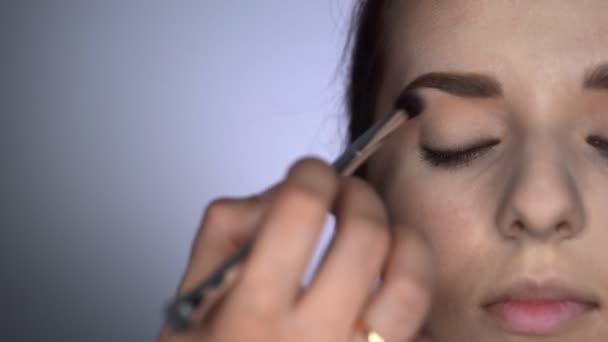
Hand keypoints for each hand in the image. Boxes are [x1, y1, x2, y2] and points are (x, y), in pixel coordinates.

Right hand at [158, 157, 434, 341]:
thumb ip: (228, 228)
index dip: (311, 173)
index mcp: (253, 312)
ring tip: (383, 232)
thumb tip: (284, 193)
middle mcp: (311, 340)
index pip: (299, 209)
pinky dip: (407, 289)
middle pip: (365, 235)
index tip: (311, 173)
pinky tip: (386, 282)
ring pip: (411, 283)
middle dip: (358, 195)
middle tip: (345, 194)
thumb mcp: (191, 297)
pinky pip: (417, 327)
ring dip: (403, 240)